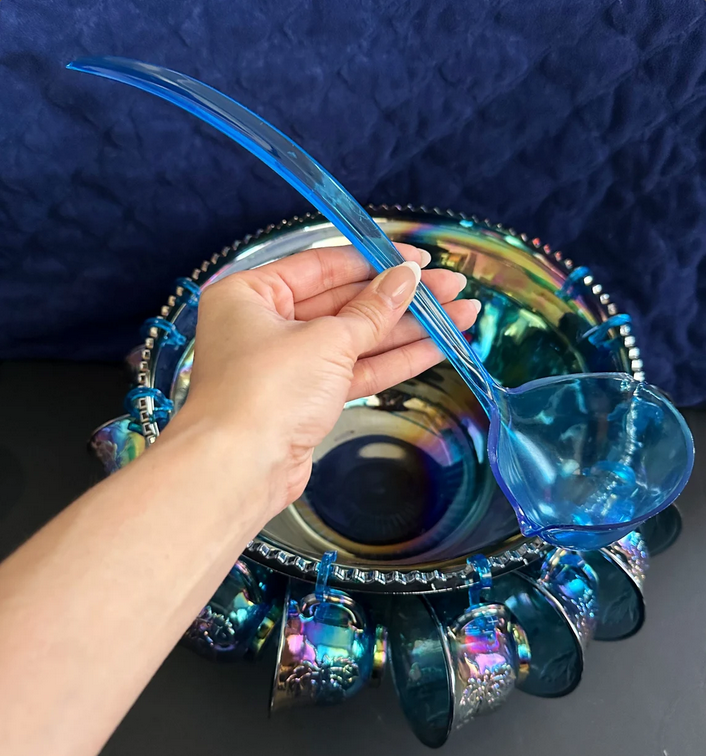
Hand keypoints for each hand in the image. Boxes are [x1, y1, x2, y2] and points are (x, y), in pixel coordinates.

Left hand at [168, 244, 478, 516]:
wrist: (240, 470)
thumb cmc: (266, 391)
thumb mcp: (326, 340)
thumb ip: (372, 310)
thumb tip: (406, 279)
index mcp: (252, 294)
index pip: (323, 265)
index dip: (376, 260)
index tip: (419, 260)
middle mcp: (266, 324)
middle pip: (345, 302)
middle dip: (402, 298)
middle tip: (452, 289)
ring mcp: (289, 364)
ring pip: (357, 338)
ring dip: (408, 329)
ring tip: (461, 317)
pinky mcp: (307, 399)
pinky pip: (355, 370)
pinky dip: (394, 360)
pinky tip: (438, 347)